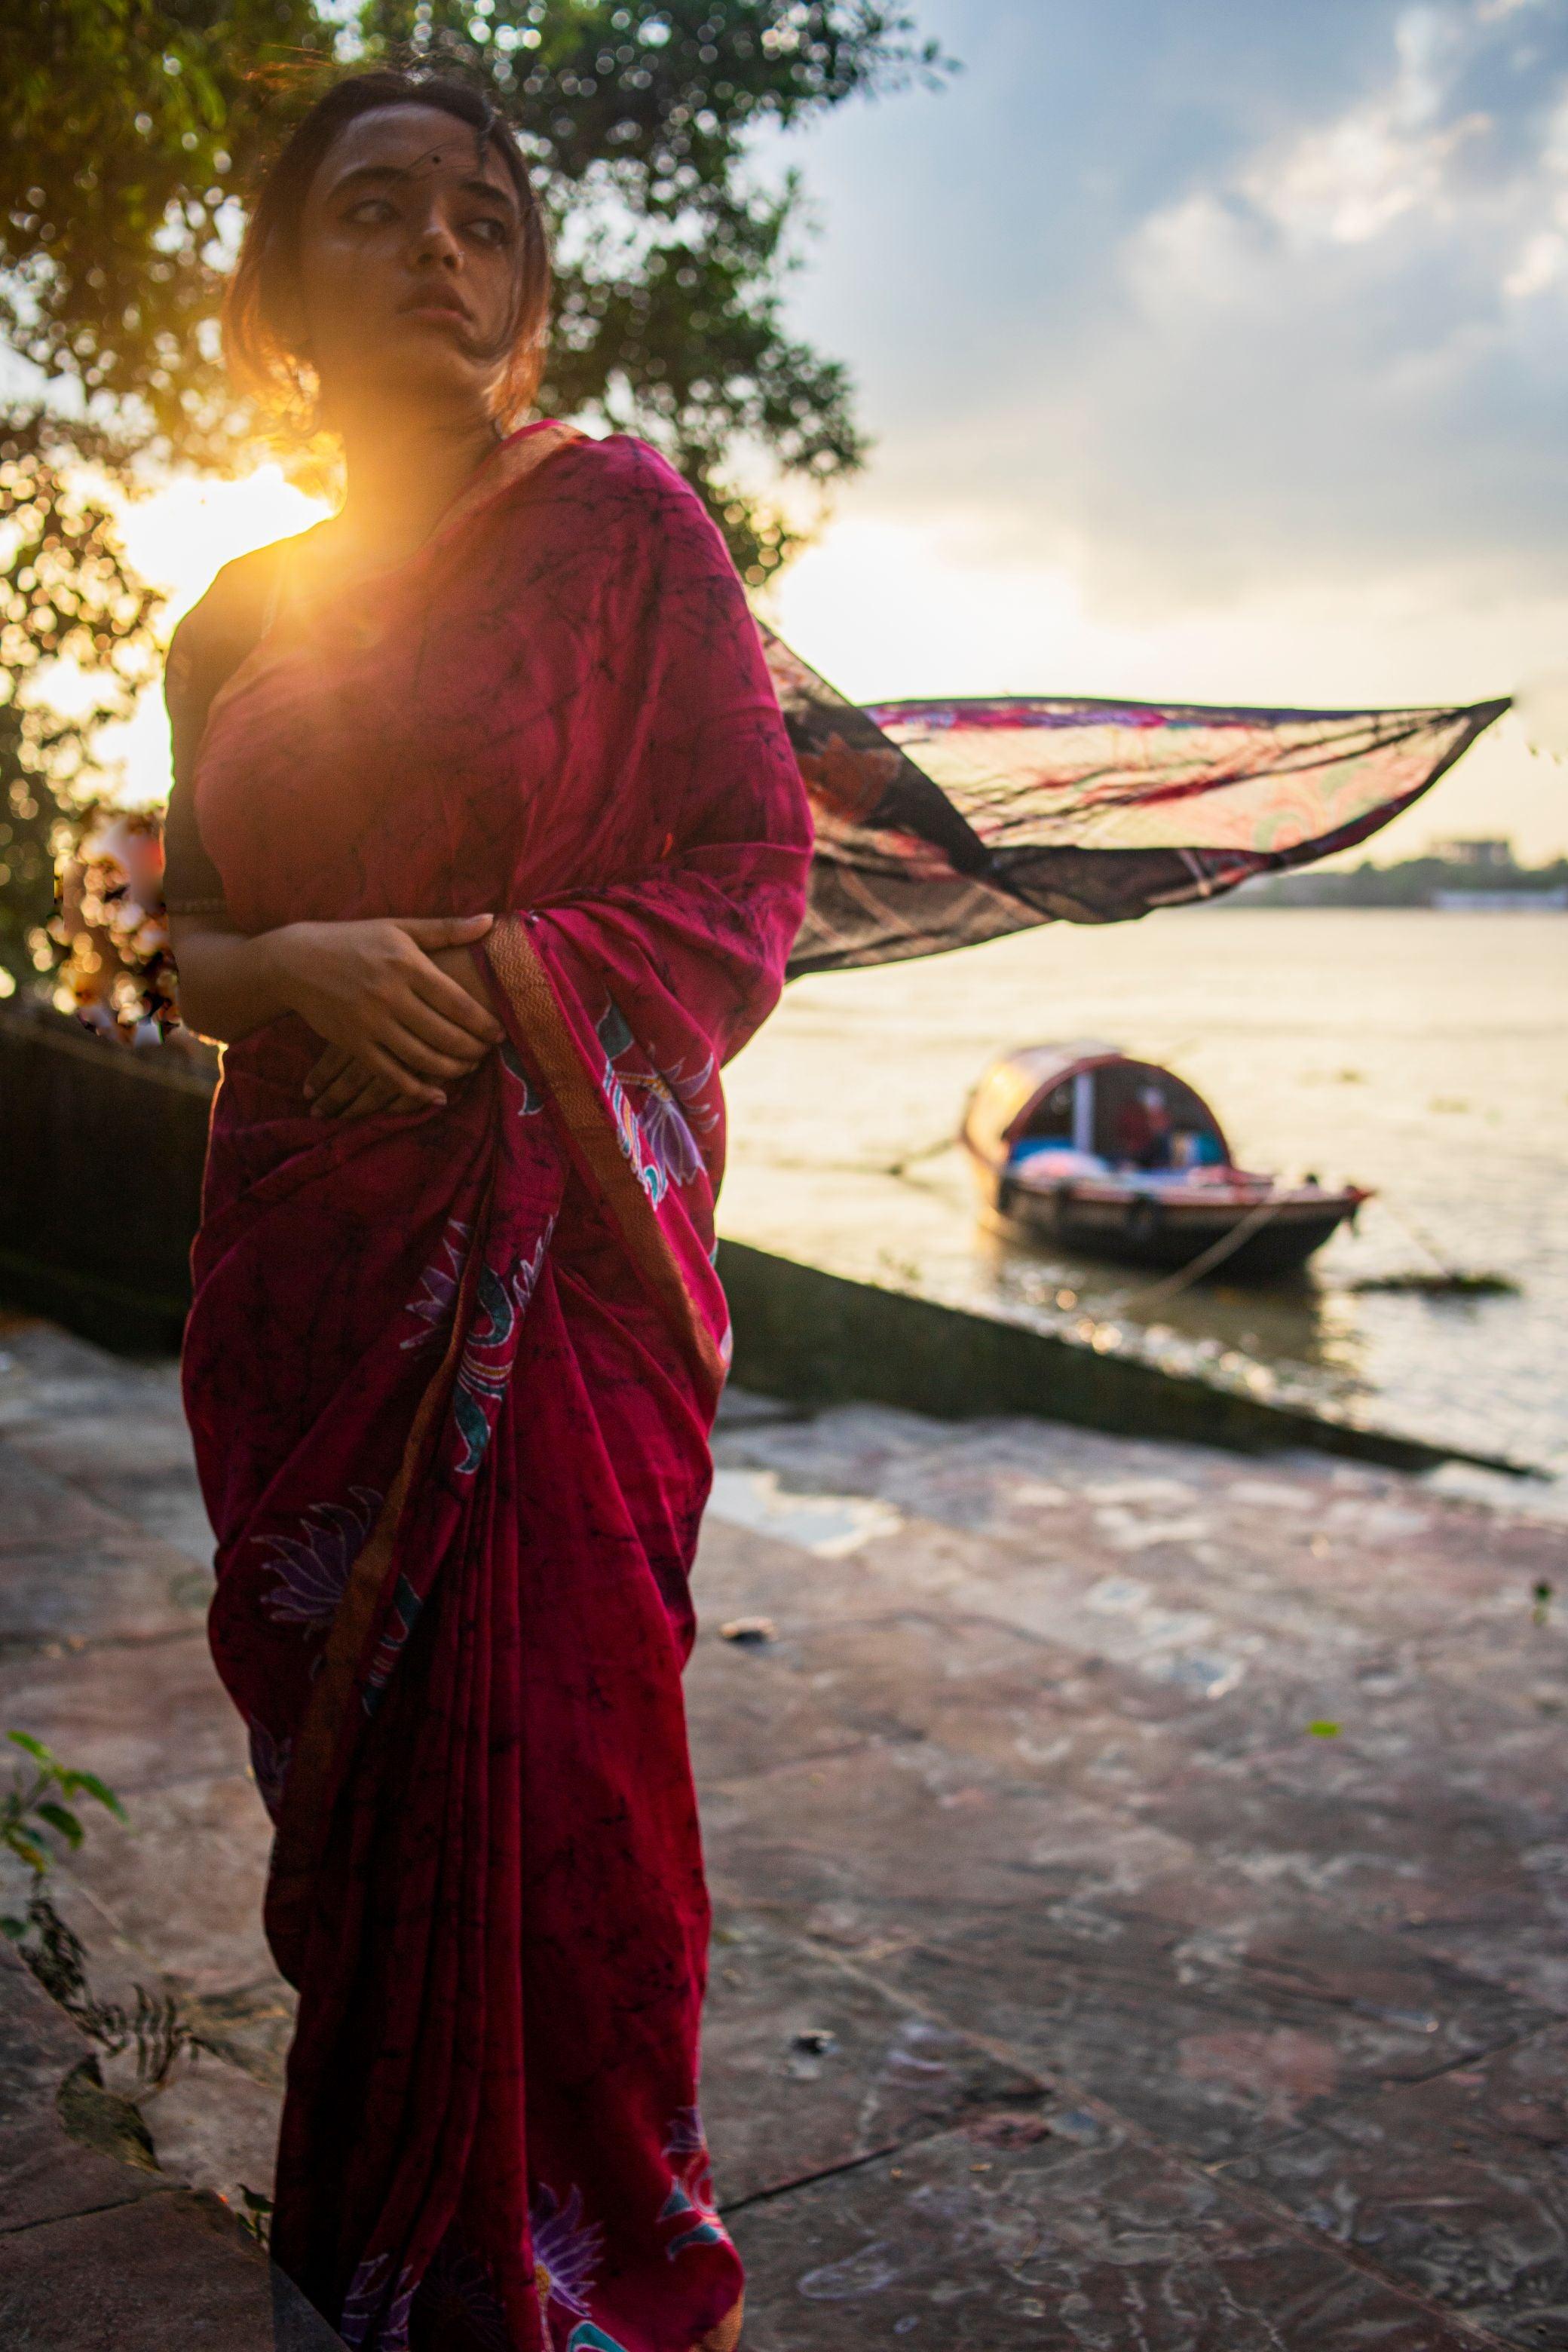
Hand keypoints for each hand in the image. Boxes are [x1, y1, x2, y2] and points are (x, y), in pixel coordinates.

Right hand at [271, 913, 502, 1108]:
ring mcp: (370, 1022)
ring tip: (468, 1069)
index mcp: (406, 965)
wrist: (297, 961)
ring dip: (451, 1070)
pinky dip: (416, 1090)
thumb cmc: (354, 940)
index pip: (456, 1002)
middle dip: (472, 1050)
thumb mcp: (398, 928)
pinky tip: (436, 1096)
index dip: (482, 1022)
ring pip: (421, 1057)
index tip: (500, 1033)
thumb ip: (446, 929)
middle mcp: (390, 995)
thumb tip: (491, 920)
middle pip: (443, 1034)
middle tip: (488, 1054)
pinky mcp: (353, 1043)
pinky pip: (390, 1074)